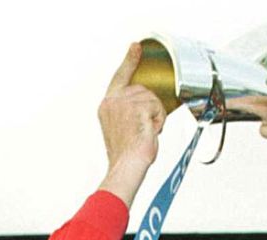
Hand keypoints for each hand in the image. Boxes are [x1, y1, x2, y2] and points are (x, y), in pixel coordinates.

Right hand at [97, 43, 165, 205]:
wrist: (127, 166)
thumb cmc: (127, 155)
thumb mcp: (124, 128)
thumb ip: (129, 112)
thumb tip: (146, 108)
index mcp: (107, 105)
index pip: (120, 76)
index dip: (129, 61)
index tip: (136, 46)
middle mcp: (112, 101)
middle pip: (143, 90)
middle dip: (151, 108)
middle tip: (145, 129)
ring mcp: (123, 103)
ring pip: (152, 99)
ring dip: (155, 116)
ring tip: (146, 133)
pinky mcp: (136, 107)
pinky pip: (158, 107)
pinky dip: (159, 121)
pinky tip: (150, 132)